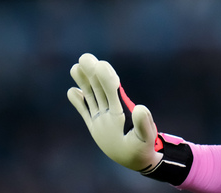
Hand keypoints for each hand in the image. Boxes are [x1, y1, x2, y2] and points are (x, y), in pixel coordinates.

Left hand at [67, 53, 162, 171]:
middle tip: (84, 57)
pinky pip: (85, 112)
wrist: (133, 162)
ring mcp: (98, 123)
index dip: (105, 79)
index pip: (109, 95)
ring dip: (83, 83)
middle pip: (97, 92)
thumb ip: (144, 123)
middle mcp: (104, 119)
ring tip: (74, 68)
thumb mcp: (148, 137)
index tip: (100, 64)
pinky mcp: (95, 126)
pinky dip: (79, 102)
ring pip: (90, 98)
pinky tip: (72, 91)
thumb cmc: (143, 147)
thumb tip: (140, 107)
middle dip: (91, 75)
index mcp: (117, 119)